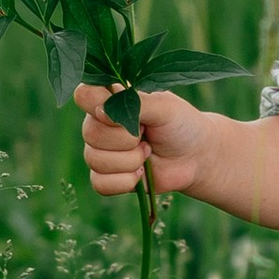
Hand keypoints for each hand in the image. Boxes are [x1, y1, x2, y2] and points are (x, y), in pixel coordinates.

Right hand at [75, 82, 211, 202]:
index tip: (125, 113)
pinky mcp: (106, 177)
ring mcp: (101, 151)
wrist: (195, 157)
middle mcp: (100, 123)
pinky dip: (125, 182)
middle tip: (147, 135)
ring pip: (95, 160)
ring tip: (148, 153)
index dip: (99, 106)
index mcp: (110, 98)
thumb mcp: (164, 106)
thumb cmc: (181, 124)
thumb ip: (135, 102)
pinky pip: (100, 184)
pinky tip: (141, 174)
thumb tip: (102, 111)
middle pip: (90, 132)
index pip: (83, 94)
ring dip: (130, 161)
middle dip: (127, 139)